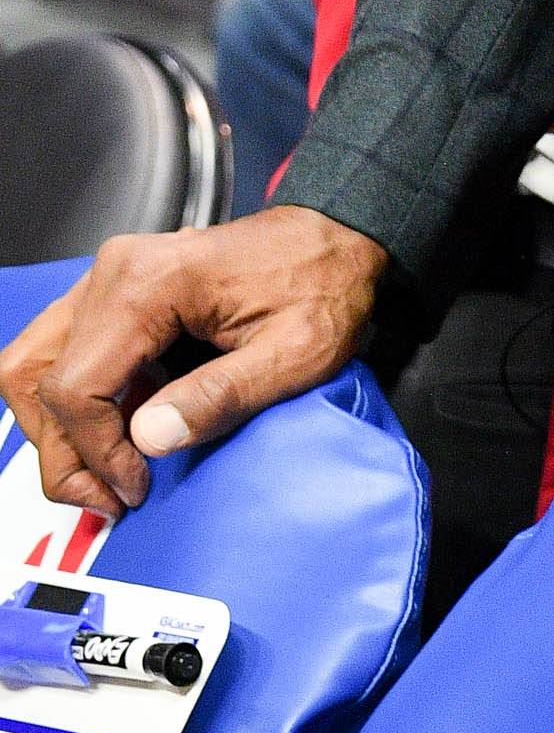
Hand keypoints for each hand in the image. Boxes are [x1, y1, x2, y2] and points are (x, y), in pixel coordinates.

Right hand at [0, 206, 387, 517]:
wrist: (337, 236)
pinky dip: (80, 404)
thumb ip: (221, 396)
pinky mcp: (119, 293)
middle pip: (38, 377)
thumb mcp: (294, 352)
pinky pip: (68, 354)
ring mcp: (112, 279)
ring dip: (60, 430)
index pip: (76, 385)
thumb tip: (149, 439)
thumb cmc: (323, 284)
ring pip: (37, 365)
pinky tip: (127, 433)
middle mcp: (116, 273)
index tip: (135, 485)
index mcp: (150, 283)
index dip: (97, 451)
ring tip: (111, 474)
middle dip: (65, 452)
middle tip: (111, 497)